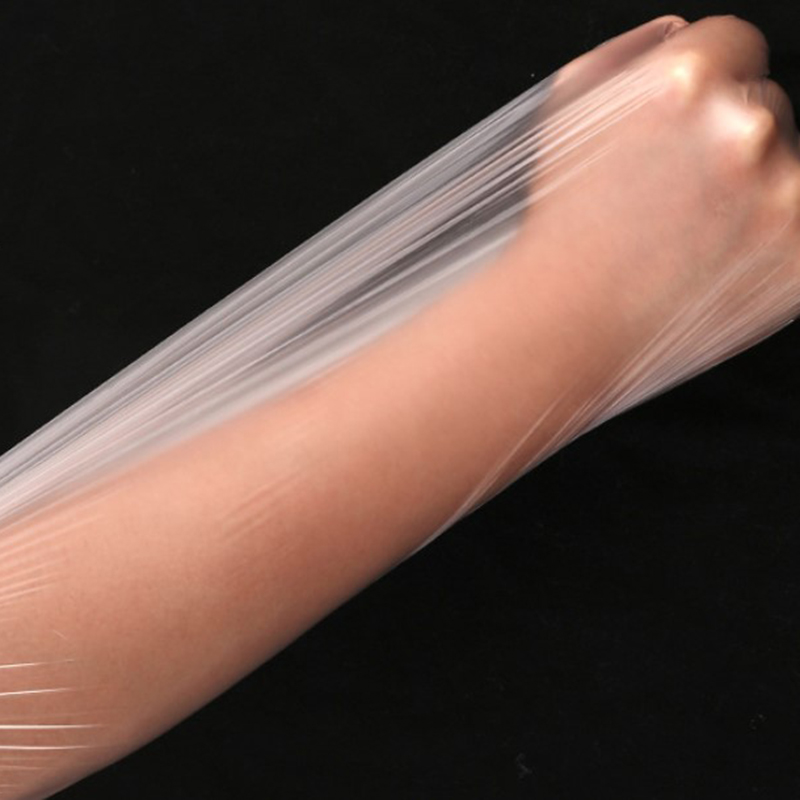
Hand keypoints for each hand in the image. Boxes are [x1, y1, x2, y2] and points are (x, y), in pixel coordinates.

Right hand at [507, 16, 799, 417]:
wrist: (566, 321)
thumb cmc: (559, 224)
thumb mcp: (566, 112)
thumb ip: (627, 51)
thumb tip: (680, 28)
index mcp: (687, 82)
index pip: (736, 46)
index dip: (708, 88)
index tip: (685, 128)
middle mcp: (742, 131)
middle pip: (763, 111)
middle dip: (724, 148)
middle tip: (671, 198)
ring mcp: (780, 196)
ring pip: (784, 173)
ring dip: (747, 196)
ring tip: (683, 238)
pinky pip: (795, 229)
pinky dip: (766, 242)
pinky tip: (712, 260)